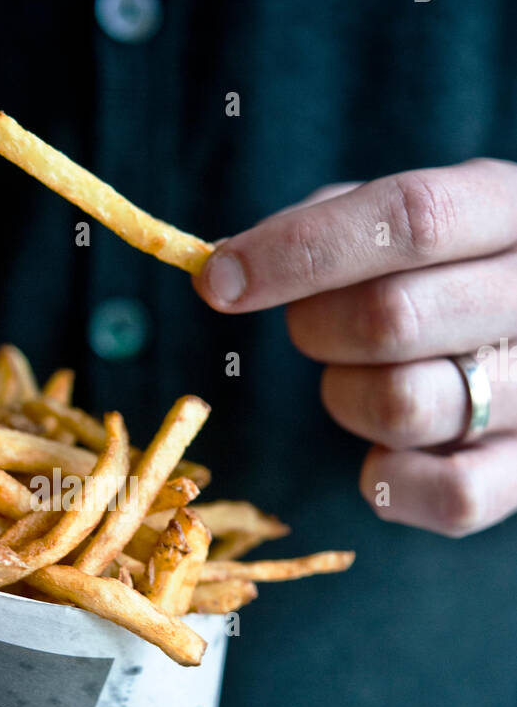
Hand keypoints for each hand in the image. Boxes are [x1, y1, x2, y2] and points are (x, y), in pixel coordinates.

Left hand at [194, 159, 516, 535]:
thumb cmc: (440, 265)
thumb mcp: (399, 216)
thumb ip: (325, 223)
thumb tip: (226, 267)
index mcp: (510, 209)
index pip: (412, 218)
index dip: (300, 250)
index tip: (219, 280)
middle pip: (394, 317)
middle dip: (315, 327)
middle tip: (309, 327)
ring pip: (404, 406)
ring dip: (347, 396)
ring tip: (363, 377)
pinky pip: (450, 497)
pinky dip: (391, 479)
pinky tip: (384, 451)